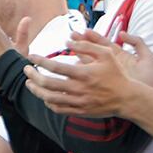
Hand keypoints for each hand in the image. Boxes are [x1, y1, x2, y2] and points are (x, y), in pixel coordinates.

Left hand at [25, 30, 152, 116]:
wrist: (126, 98)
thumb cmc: (116, 74)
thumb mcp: (106, 54)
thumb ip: (86, 46)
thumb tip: (67, 41)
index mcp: (84, 73)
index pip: (55, 66)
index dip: (40, 61)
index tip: (31, 56)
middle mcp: (78, 89)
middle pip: (47, 83)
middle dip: (33, 76)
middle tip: (26, 70)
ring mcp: (77, 102)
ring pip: (49, 98)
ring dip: (36, 90)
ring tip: (29, 83)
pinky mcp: (78, 111)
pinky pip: (57, 109)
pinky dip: (47, 102)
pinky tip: (44, 96)